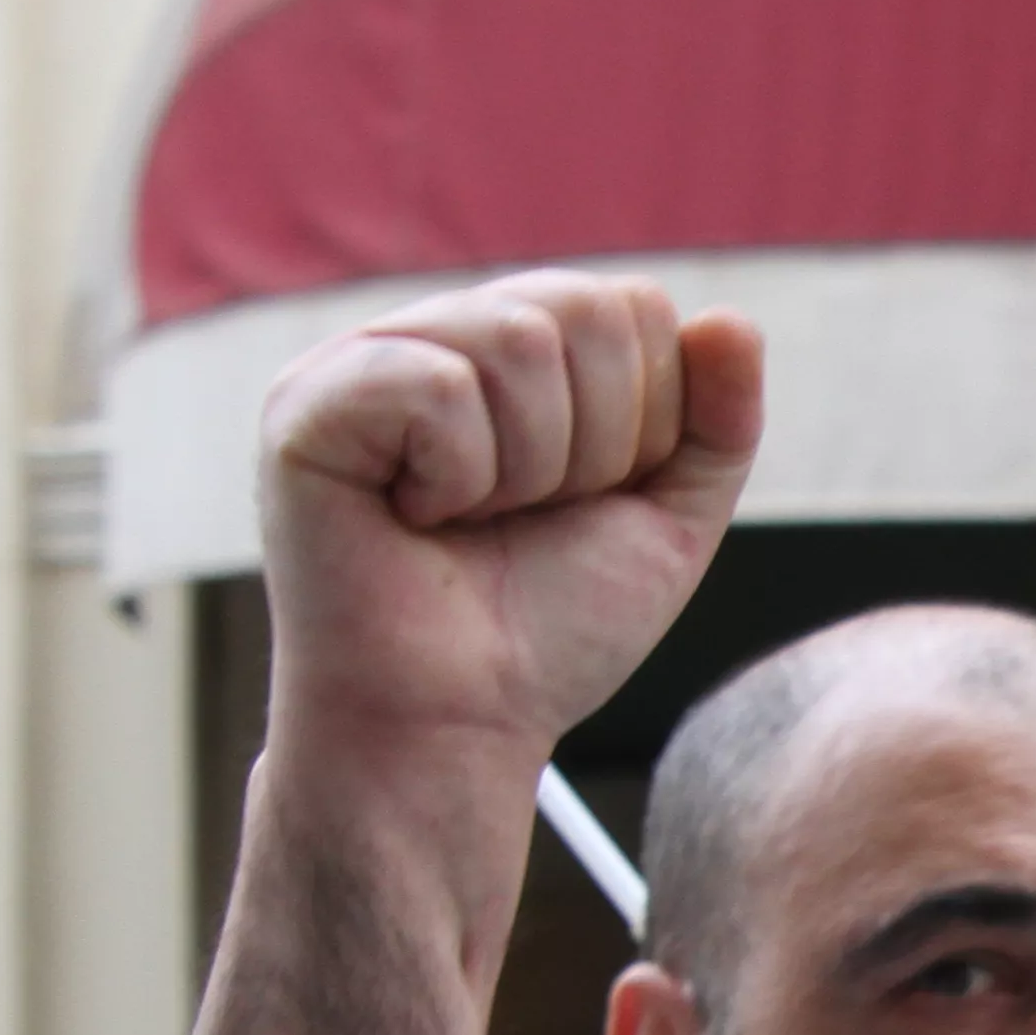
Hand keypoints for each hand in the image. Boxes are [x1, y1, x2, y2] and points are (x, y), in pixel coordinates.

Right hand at [255, 269, 763, 786]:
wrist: (456, 728)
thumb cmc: (546, 630)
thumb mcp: (665, 522)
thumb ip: (715, 423)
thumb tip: (730, 321)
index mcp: (507, 347)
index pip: (630, 305)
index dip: (643, 421)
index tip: (580, 503)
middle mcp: (432, 335)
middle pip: (583, 309)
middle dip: (593, 445)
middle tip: (523, 519)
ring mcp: (358, 362)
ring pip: (518, 340)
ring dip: (530, 468)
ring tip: (470, 522)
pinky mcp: (305, 406)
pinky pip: (439, 386)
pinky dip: (460, 476)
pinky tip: (415, 519)